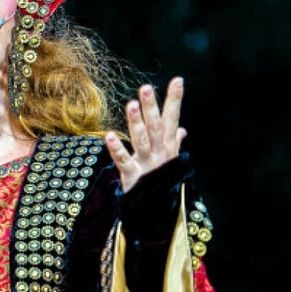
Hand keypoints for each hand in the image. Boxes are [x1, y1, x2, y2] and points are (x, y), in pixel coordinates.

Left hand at [104, 77, 186, 192]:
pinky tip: (108, 136)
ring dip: (136, 123)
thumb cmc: (161, 180)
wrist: (157, 211)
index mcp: (167, 146)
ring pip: (142, 140)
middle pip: (155, 126)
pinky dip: (116, 149)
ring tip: (131, 105)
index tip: (178, 80)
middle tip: (145, 87)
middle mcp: (159, 153)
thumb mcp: (170, 160)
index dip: (174, 100)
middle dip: (151, 107)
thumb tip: (182, 129)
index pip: (171, 119)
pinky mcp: (133, 176)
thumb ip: (174, 142)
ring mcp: (147, 164)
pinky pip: (124, 161)